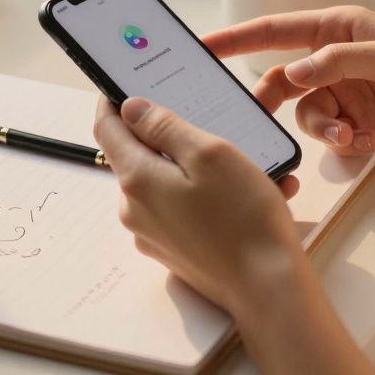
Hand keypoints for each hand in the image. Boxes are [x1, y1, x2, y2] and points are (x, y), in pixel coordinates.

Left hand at [93, 97, 303, 316]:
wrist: (267, 287)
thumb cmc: (244, 218)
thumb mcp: (210, 153)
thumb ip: (165, 127)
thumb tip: (131, 109)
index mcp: (137, 179)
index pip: (106, 129)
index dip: (111, 102)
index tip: (121, 86)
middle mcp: (134, 210)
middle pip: (136, 157)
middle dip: (164, 136)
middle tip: (202, 123)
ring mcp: (152, 234)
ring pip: (163, 183)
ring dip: (193, 168)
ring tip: (243, 164)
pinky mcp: (173, 251)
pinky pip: (181, 210)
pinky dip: (206, 196)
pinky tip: (246, 193)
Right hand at [204, 6, 374, 159]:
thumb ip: (339, 62)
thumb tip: (295, 71)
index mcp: (342, 28)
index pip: (277, 30)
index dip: (237, 38)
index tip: (203, 48)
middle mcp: (340, 59)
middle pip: (283, 81)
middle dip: (274, 102)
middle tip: (260, 120)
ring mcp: (351, 93)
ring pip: (307, 114)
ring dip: (321, 128)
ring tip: (350, 135)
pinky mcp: (363, 123)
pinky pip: (332, 135)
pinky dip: (343, 142)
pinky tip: (368, 140)